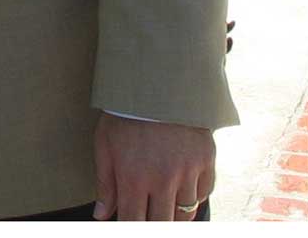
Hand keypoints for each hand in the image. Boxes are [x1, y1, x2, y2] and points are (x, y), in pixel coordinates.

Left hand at [93, 113, 215, 220]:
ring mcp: (187, 172)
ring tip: (164, 206)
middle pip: (162, 222)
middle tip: (148, 214)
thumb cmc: (125, 114)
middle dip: (154, 223)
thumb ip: (105, 184)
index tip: (131, 223)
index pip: (134, 220)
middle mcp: (163, 179)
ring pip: (185, 213)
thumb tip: (101, 215)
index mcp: (133, 177)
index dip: (132, 226)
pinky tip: (182, 191)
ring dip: (174, 214)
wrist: (157, 84)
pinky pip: (204, 194)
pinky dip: (193, 198)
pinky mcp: (206, 161)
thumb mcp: (105, 145)